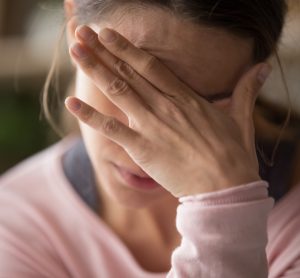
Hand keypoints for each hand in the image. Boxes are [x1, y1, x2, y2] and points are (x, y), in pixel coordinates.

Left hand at [65, 25, 270, 197]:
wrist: (225, 189)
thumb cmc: (233, 155)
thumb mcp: (241, 119)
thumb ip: (245, 91)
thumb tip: (261, 67)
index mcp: (186, 99)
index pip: (151, 66)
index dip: (128, 49)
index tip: (110, 34)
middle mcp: (165, 107)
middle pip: (129, 73)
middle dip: (104, 51)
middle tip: (83, 34)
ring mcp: (151, 127)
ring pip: (118, 92)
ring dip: (95, 70)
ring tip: (76, 51)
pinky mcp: (142, 149)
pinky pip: (111, 129)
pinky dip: (89, 116)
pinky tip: (71, 102)